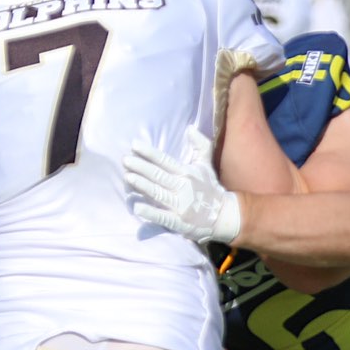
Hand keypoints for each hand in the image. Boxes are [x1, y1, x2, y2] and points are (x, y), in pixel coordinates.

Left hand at [124, 127, 241, 243]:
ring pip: (158, 193)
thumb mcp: (206, 165)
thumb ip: (200, 146)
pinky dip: (150, 212)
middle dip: (141, 167)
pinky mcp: (179, 222)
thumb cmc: (210, 188)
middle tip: (125, 160)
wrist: (224, 216)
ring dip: (142, 185)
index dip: (149, 153)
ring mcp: (181, 205)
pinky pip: (162, 216)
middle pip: (158, 175)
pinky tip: (137, 207)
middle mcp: (183, 187)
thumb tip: (190, 128)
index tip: (134, 145)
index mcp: (187, 173)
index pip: (165, 161)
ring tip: (127, 177)